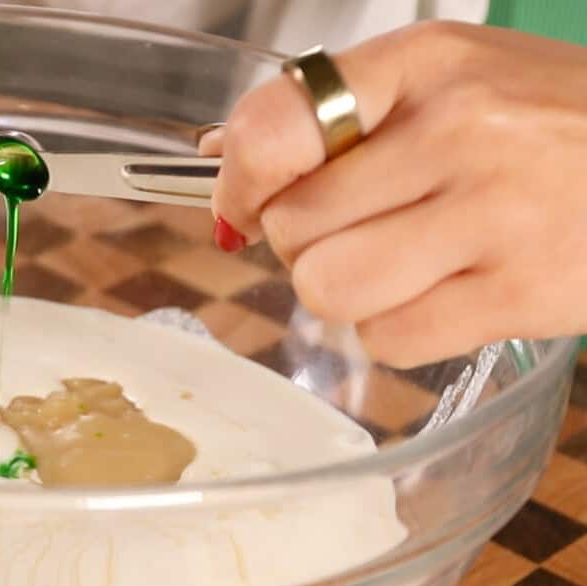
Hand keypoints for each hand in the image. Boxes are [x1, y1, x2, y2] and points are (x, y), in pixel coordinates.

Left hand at [200, 21, 586, 367]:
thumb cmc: (545, 121)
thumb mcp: (446, 77)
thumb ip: (332, 110)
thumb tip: (220, 152)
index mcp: (425, 64)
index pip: (273, 129)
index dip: (240, 183)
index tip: (249, 203)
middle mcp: (459, 130)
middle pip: (294, 228)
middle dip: (307, 242)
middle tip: (359, 229)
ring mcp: (495, 214)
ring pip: (330, 290)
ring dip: (346, 291)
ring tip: (398, 263)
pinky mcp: (522, 293)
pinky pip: (389, 340)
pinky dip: (398, 328)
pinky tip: (443, 291)